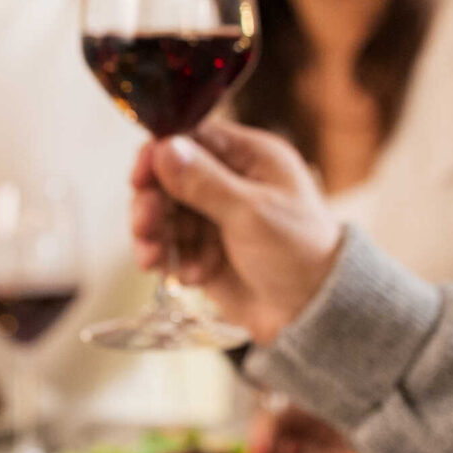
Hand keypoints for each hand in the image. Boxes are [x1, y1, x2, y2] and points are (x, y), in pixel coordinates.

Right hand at [130, 121, 342, 345]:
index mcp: (251, 157)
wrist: (313, 314)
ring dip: (155, 236)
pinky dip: (172, 260)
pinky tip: (189, 278)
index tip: (139, 178)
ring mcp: (216, 216)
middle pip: (170, 178)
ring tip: (153, 261)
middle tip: (144, 227)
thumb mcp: (252, 214)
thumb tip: (163, 147)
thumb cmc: (299, 254)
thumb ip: (205, 182)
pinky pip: (172, 246)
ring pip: (166, 213)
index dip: (160, 155)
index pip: (192, 138)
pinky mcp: (205, 250)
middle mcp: (231, 181)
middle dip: (152, 203)